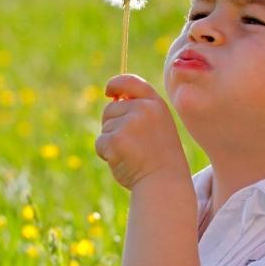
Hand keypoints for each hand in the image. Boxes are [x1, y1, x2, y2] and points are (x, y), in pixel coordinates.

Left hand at [95, 74, 189, 189]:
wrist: (164, 184)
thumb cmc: (161, 159)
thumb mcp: (158, 127)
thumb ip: (141, 112)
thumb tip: (113, 100)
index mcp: (156, 104)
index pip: (131, 82)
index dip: (116, 84)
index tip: (109, 91)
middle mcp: (143, 109)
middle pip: (111, 108)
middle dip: (112, 124)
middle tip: (131, 145)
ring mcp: (129, 123)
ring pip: (105, 127)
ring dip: (111, 142)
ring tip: (131, 155)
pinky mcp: (116, 139)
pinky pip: (100, 142)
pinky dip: (106, 154)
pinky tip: (123, 162)